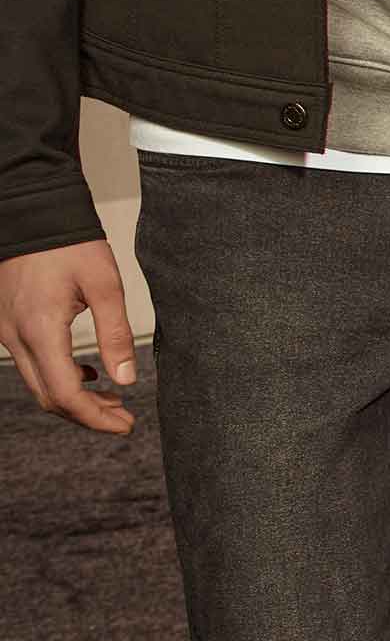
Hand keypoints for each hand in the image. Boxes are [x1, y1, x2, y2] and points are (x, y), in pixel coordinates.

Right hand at [0, 239, 137, 433]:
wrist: (32, 215)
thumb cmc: (70, 245)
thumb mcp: (106, 285)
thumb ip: (116, 334)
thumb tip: (127, 379)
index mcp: (41, 331)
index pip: (65, 395)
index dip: (95, 417)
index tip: (125, 425)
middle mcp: (16, 338)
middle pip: (48, 398)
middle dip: (87, 414)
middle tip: (123, 418)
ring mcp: (6, 333)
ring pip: (38, 383)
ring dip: (74, 397)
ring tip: (112, 398)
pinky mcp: (6, 325)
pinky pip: (30, 364)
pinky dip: (58, 376)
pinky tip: (87, 372)